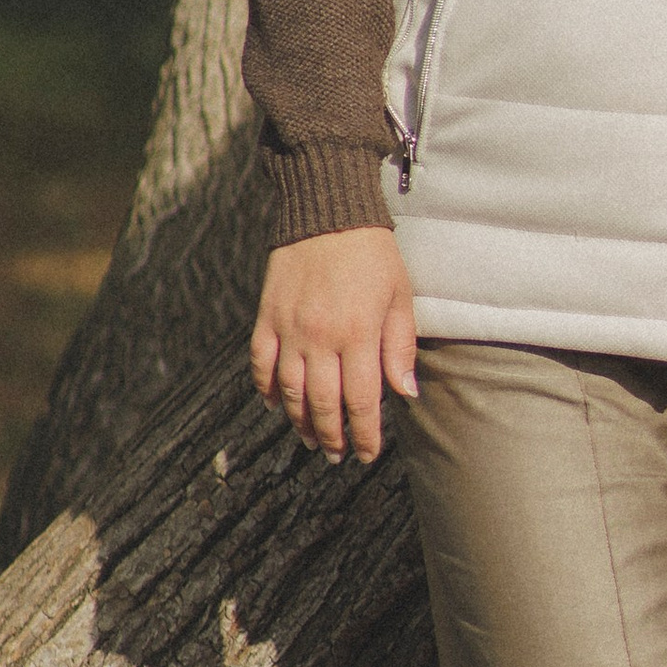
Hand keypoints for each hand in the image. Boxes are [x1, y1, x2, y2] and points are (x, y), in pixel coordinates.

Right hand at [250, 226, 417, 461]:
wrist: (329, 211)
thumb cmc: (374, 254)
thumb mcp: (401, 296)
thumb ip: (401, 347)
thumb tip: (405, 394)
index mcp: (359, 334)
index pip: (362, 400)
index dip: (366, 433)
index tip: (368, 454)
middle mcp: (321, 338)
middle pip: (323, 404)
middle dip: (333, 437)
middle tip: (339, 455)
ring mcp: (290, 329)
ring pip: (290, 391)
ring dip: (300, 422)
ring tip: (312, 440)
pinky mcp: (268, 316)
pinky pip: (261, 363)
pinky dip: (266, 389)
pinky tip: (276, 404)